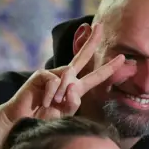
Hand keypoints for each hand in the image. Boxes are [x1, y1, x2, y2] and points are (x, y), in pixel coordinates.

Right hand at [1, 23, 124, 122]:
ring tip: (51, 105)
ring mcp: (54, 74)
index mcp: (76, 87)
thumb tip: (72, 85)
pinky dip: (50, 94)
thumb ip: (73, 102)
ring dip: (60, 95)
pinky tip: (43, 102)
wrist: (25, 122)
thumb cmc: (46, 118)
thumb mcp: (65, 114)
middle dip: (92, 41)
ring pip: (68, 77)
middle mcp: (66, 77)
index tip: (123, 58)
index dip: (109, 67)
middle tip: (100, 26)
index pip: (96, 76)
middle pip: (82, 57)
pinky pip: (53, 81)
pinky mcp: (41, 75)